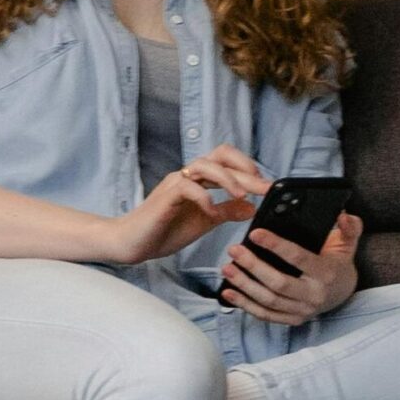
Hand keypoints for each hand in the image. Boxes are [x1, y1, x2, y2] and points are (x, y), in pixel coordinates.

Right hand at [97, 144, 268, 266]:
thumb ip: (226, 212)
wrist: (132, 243)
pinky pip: (187, 188)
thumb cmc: (164, 231)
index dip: (249, 169)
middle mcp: (188, 176)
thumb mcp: (204, 222)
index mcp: (199, 180)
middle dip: (247, 171)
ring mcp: (175, 184)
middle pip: (220, 156)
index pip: (227, 161)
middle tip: (266, 188)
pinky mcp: (165, 197)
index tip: (267, 186)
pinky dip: (204, 199)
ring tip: (242, 195)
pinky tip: (211, 213)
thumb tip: (252, 207)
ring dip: (228, 178)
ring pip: (205, 165)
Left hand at [220, 210, 363, 324]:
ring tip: (227, 268)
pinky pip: (265, 315)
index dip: (276, 245)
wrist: (343, 293)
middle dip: (253, 266)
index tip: (255, 234)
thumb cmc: (338, 264)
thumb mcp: (348, 244)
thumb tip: (344, 215)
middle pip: (278, 283)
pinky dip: (245, 304)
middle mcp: (314, 295)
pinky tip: (228, 291)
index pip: (298, 258)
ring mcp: (302, 310)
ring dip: (245, 285)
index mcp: (326, 273)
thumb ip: (350, 228)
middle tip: (234, 250)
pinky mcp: (292, 319)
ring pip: (268, 300)